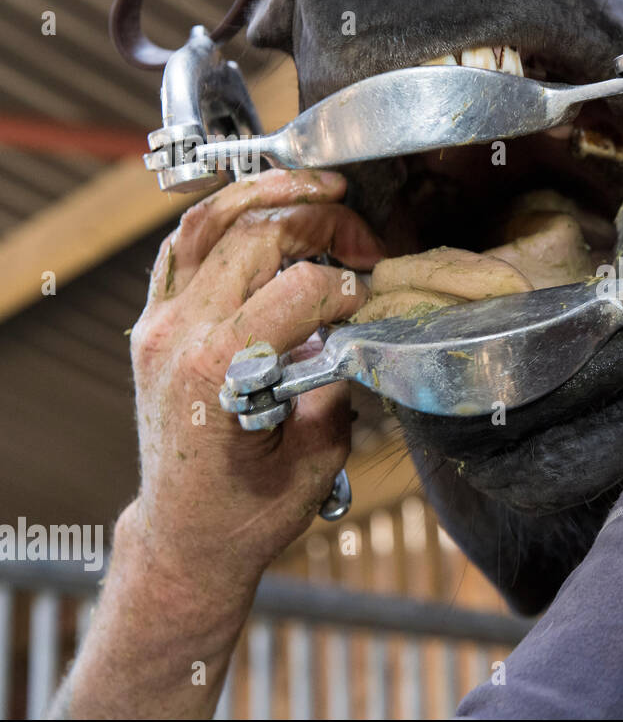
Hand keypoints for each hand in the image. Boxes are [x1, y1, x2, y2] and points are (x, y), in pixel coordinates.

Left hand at [121, 169, 384, 607]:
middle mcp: (178, 337)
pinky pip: (181, 246)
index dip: (348, 283)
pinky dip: (225, 215)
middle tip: (361, 238)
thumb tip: (361, 323)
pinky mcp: (152, 323)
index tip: (371, 297)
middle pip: (253, 236)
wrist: (185, 535)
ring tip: (319, 187)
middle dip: (321, 222)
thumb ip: (340, 377)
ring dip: (267, 193)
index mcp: (219, 372)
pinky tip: (265, 209)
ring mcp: (156, 325)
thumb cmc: (249, 509)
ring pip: (205, 222)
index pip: (299, 287)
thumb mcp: (318, 451)